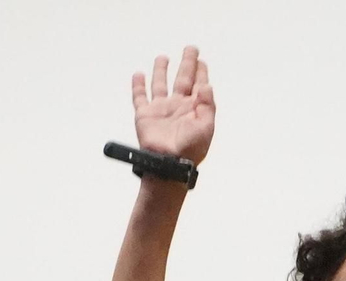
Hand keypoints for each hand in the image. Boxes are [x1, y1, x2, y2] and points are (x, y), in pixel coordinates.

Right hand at [132, 47, 214, 164]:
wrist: (168, 166)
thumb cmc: (189, 151)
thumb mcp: (206, 128)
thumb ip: (208, 105)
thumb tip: (206, 85)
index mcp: (193, 109)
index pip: (199, 85)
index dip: (201, 72)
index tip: (202, 61)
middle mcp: (177, 107)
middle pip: (183, 79)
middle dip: (187, 63)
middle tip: (191, 49)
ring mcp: (160, 110)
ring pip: (160, 84)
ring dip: (161, 70)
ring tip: (163, 57)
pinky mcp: (145, 115)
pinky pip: (139, 97)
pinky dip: (137, 86)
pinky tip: (138, 75)